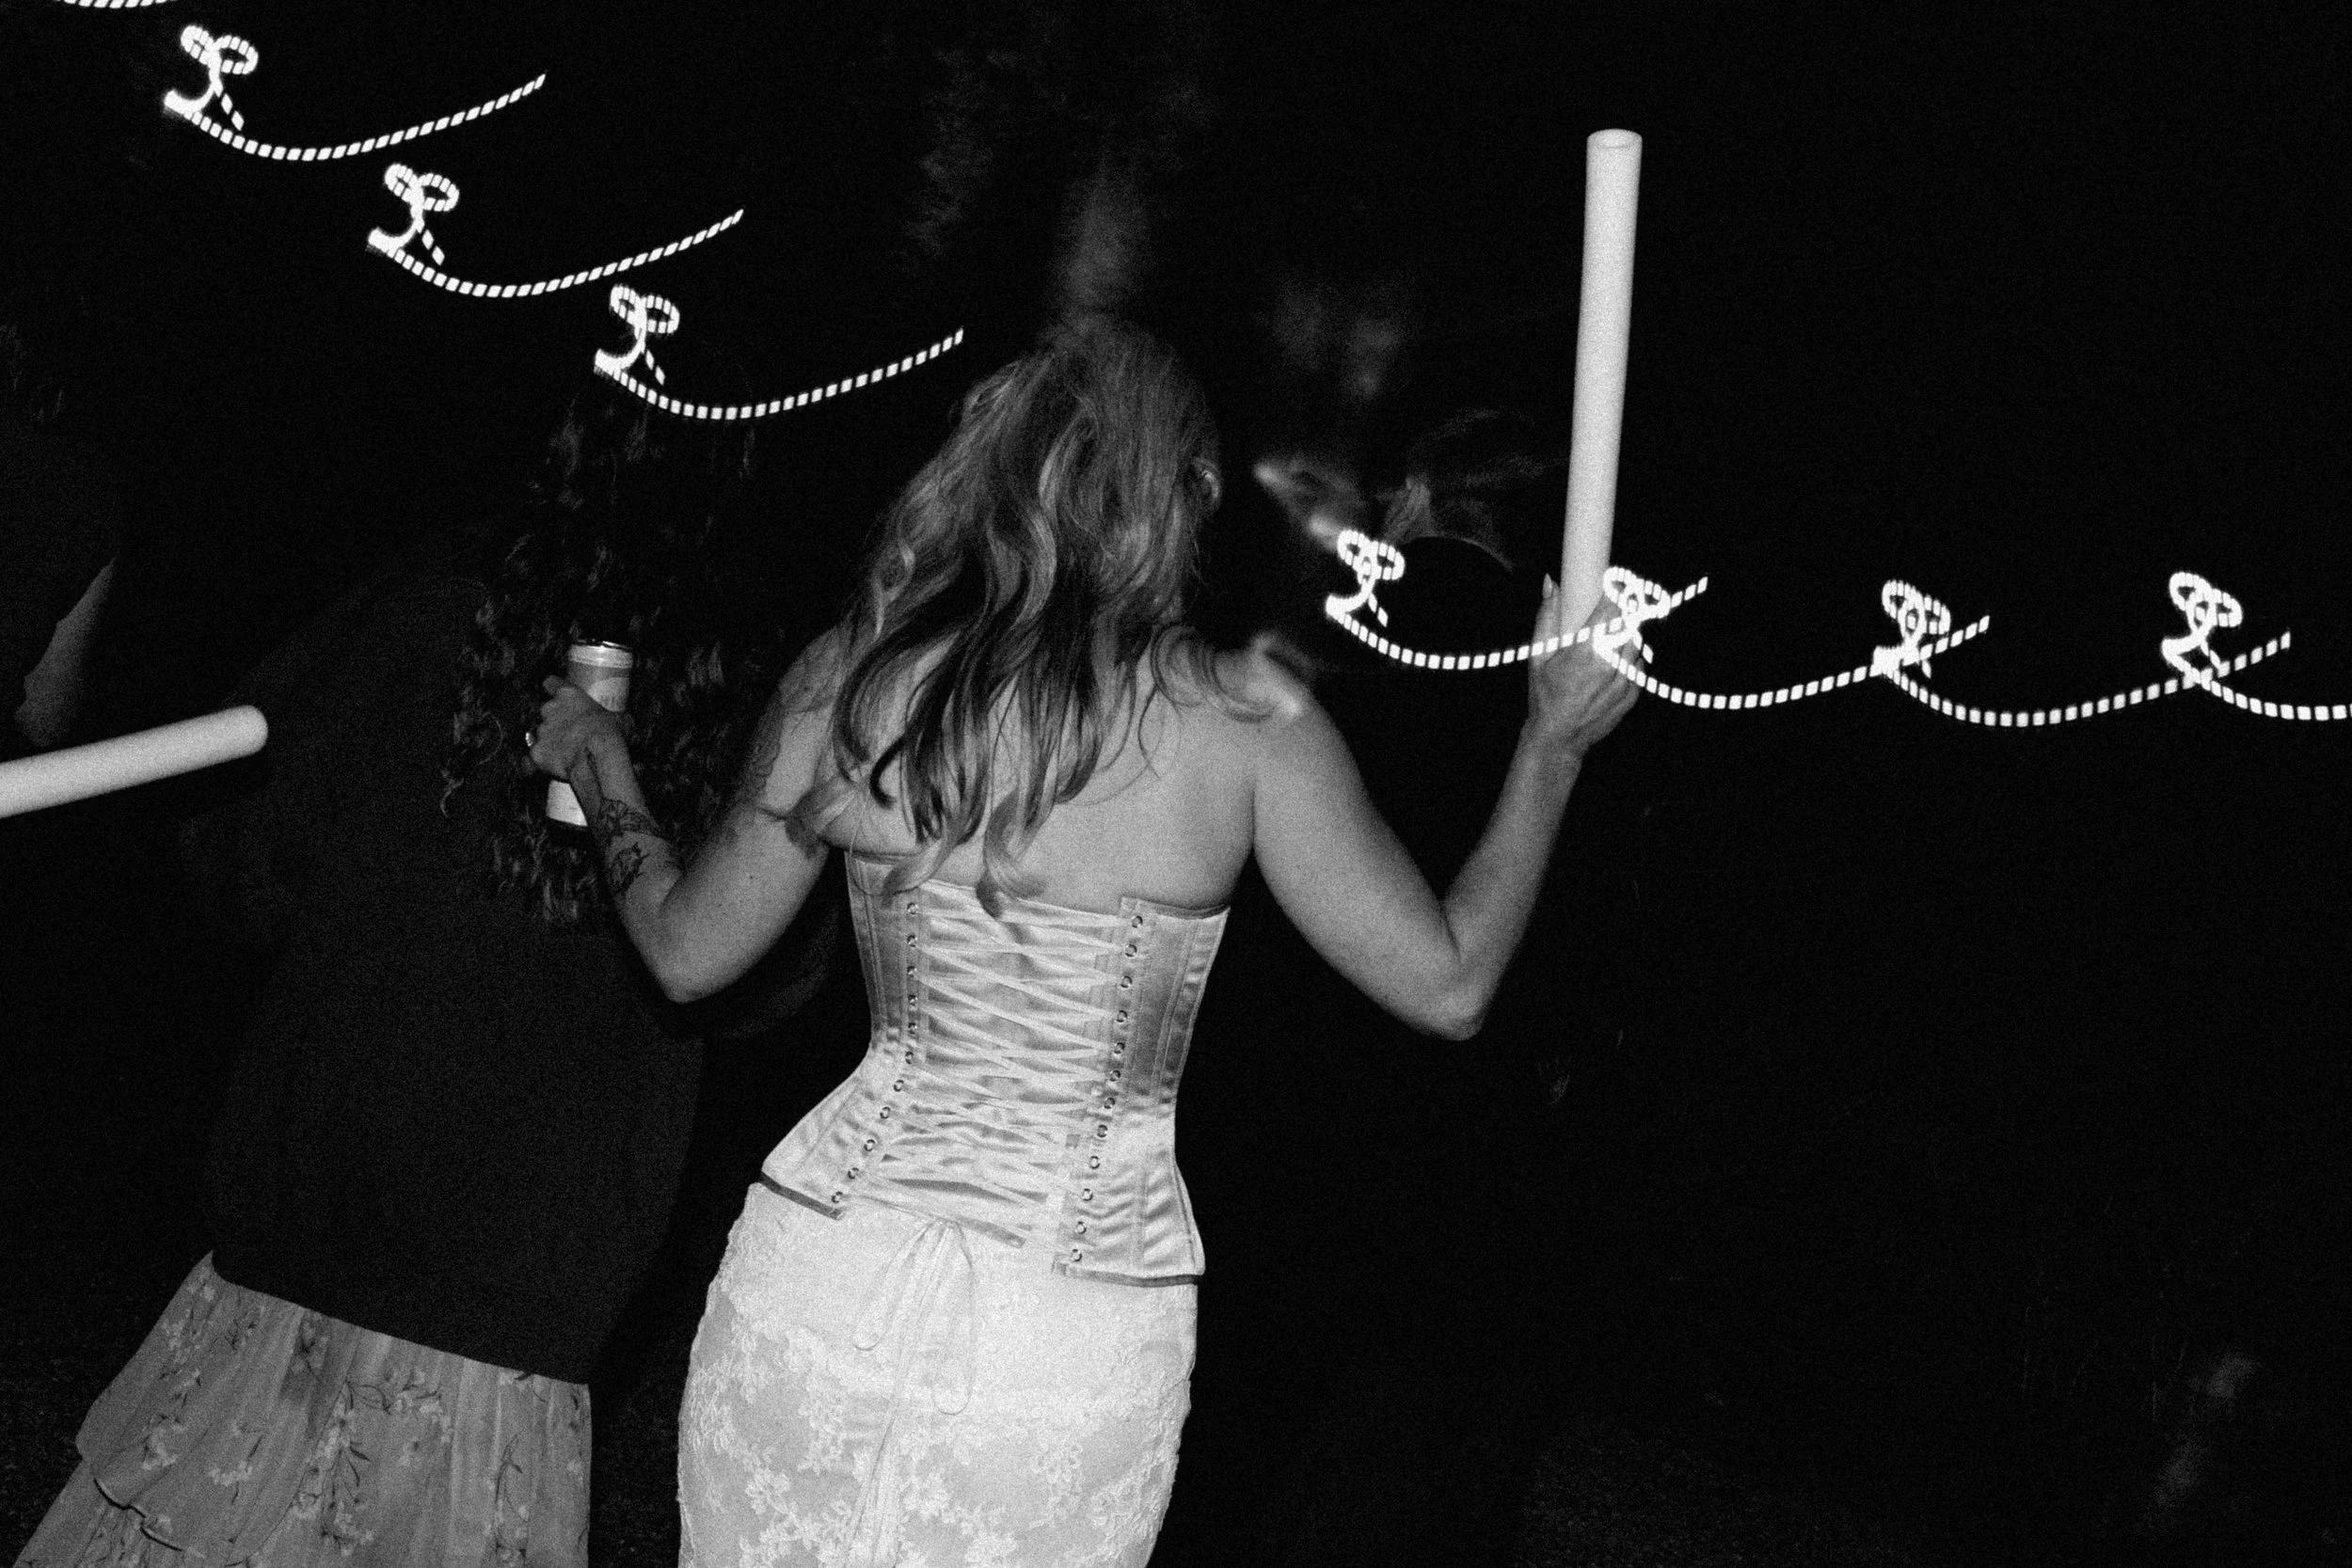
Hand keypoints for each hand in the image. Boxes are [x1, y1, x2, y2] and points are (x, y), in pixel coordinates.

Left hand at [530, 678, 626, 785]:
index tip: (558, 695)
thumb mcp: (620, 720)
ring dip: (550, 742)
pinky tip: (548, 768)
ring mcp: (540, 732)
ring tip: (566, 753)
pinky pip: (532, 759)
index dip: (553, 688)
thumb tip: (621, 722)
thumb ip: (614, 717)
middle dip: (554, 721)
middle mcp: (549, 710)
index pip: (551, 683)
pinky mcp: (536, 753)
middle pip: (545, 712)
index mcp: (568, 695)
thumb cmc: (610, 735)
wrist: (596, 758)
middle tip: (571, 731)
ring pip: (540, 735)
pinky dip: (538, 763)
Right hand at [1526, 576, 1638, 757]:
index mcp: (1586, 651)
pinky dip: (1629, 655)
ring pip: (1637, 641)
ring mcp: (1625, 679)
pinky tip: (1612, 659)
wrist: (1559, 738)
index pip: (1613, 608)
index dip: (1617, 591)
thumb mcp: (1538, 655)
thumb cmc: (1544, 695)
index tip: (1614, 583)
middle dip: (1623, 609)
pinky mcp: (1633, 692)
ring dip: (1627, 632)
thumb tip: (1551, 584)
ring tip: (1609, 635)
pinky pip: (1639, 663)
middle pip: (1630, 622)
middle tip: (1613, 605)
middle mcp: (1610, 664)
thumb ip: (1547, 616)